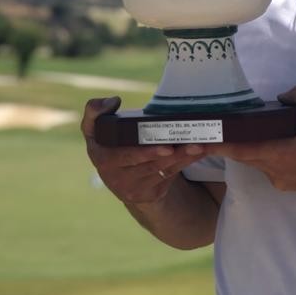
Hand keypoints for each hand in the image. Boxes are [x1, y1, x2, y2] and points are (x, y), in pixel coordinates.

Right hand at [80, 96, 205, 204]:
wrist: (119, 176)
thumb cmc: (110, 144)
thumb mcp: (96, 129)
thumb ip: (95, 111)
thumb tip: (113, 101)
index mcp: (102, 159)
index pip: (124, 157)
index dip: (145, 153)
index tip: (165, 147)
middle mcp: (116, 178)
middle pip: (149, 165)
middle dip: (172, 155)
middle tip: (192, 145)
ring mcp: (134, 188)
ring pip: (163, 171)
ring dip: (184, 158)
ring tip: (200, 145)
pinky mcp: (150, 193)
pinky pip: (170, 176)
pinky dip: (186, 163)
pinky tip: (199, 152)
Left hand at [206, 85, 295, 202]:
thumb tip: (284, 95)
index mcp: (278, 154)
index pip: (239, 149)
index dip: (218, 144)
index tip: (199, 140)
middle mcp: (275, 171)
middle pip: (246, 156)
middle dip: (233, 143)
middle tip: (222, 128)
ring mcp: (282, 182)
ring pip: (260, 162)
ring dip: (255, 147)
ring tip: (258, 130)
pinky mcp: (291, 186)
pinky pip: (273, 168)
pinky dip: (270, 154)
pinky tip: (285, 143)